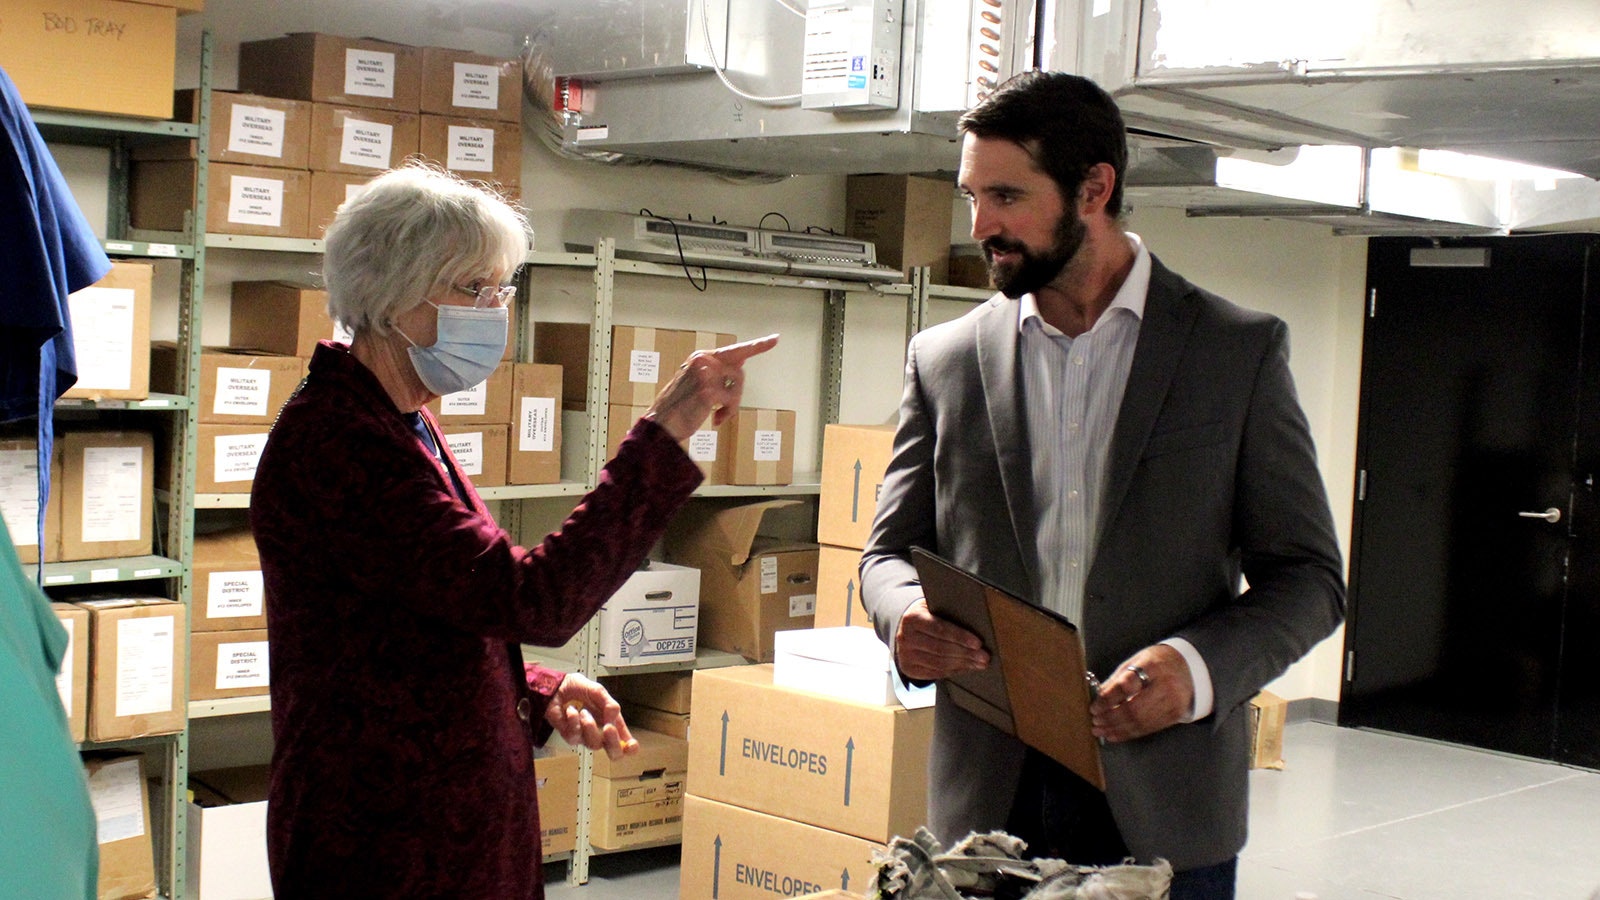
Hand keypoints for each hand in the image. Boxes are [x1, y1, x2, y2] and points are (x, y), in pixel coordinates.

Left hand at [544, 673, 638, 759]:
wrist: (556, 687)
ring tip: (584, 711)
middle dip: (614, 743)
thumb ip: (608, 703)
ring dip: (590, 726)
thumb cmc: (577, 689)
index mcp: (611, 721)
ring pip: (595, 744)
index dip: (631, 747)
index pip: (625, 740)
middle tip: (609, 728)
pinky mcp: (571, 737)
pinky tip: (571, 710)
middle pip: (614, 752)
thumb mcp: (597, 691)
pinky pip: (576, 736)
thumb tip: (615, 715)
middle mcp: (601, 732)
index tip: (631, 745)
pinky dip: (574, 720)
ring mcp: (586, 736)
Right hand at [646, 334, 779, 440]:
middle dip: (737, 393)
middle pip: (739, 374)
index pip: (734, 350)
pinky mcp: (708, 391)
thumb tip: (740, 364)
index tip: (775, 339)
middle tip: (725, 411)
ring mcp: (705, 375)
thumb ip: (717, 373)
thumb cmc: (678, 408)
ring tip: (717, 415)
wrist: (661, 424)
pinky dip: (727, 414)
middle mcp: (703, 361)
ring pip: (738, 388)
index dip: (757, 346)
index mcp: (700, 358)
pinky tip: (715, 420)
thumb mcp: (696, 383)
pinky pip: (732, 402)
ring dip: (731, 406)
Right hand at [894, 598, 989, 680]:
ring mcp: (905, 655)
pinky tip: (965, 668)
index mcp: (912, 618)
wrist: (904, 627)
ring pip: (939, 664)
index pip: (940, 629)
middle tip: (984, 657)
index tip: (978, 643)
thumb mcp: (932, 606)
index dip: (961, 637)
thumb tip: (975, 620)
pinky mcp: (908, 668)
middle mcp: (905, 637)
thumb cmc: (925, 615)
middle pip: (941, 649)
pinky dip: (953, 672)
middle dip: (966, 654)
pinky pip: (934, 673)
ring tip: (978, 664)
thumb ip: (948, 611)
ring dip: (962, 665)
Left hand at [1089, 643, 1193, 742]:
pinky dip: (1128, 733)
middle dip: (1110, 718)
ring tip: (1100, 730)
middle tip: (1095, 720)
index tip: (1094, 706)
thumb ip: (1118, 679)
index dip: (1108, 698)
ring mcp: (1173, 701)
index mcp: (1153, 666)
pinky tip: (1114, 734)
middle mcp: (1166, 684)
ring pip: (1140, 722)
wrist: (1188, 669)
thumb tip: (1098, 697)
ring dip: (1116, 729)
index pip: (1127, 685)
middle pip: (1134, 708)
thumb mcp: (1136, 661)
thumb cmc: (1157, 663)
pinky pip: (1148, 728)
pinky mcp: (1176, 715)